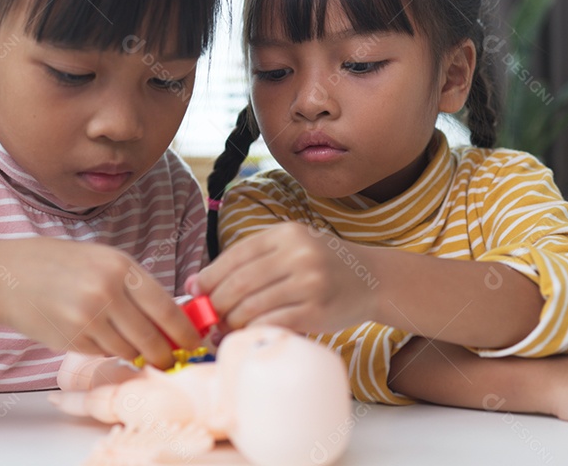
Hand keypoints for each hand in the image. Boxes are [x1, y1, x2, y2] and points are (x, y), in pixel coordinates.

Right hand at [0, 238, 199, 368]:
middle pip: (151, 338)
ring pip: (128, 350)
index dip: (185, 332)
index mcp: (121, 268)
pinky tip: (94, 334)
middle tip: (169, 359)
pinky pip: (104, 354)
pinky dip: (107, 350)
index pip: (166, 309)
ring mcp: (88, 318)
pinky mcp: (72, 340)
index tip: (194, 343)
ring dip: (134, 352)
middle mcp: (107, 293)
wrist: (9, 277)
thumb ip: (137, 287)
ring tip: (124, 338)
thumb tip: (174, 318)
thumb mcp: (104, 261)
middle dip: (165, 354)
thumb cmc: (62, 266)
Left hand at [194, 222, 375, 332]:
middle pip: (239, 283)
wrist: (372, 279)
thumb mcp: (291, 248)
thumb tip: (196, 285)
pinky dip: (252, 331)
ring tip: (226, 328)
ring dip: (231, 322)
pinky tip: (248, 333)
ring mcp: (310, 283)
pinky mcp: (317, 311)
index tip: (196, 293)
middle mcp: (298, 254)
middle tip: (210, 317)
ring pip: (252, 307)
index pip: (235, 255)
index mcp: (287, 234)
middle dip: (217, 304)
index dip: (209, 277)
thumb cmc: (322, 266)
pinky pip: (271, 324)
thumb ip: (250, 261)